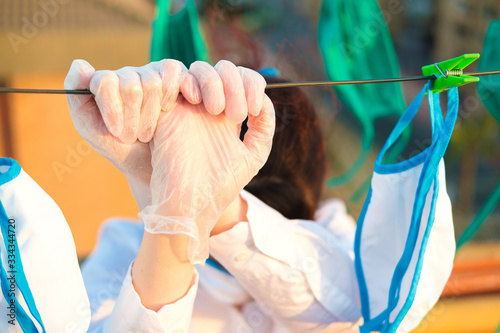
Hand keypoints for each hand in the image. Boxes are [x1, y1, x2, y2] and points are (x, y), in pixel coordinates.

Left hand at [64, 59, 201, 208]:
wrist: (147, 163)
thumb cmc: (116, 145)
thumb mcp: (89, 125)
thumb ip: (77, 94)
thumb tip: (82, 63)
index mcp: (107, 82)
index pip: (106, 82)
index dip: (113, 110)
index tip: (116, 132)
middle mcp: (129, 74)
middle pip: (130, 86)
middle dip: (132, 118)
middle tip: (133, 137)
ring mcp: (153, 73)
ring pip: (153, 83)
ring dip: (152, 115)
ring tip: (149, 133)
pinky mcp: (177, 77)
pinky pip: (174, 69)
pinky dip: (176, 87)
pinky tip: (174, 105)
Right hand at [139, 60, 274, 263]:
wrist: (190, 204)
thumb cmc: (220, 186)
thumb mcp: (252, 156)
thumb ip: (263, 129)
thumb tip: (265, 101)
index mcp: (228, 116)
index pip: (244, 80)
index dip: (252, 84)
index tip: (253, 110)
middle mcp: (208, 107)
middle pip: (225, 69)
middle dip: (236, 83)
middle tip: (235, 115)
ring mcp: (188, 106)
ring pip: (201, 68)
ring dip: (215, 82)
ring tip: (216, 110)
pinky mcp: (166, 108)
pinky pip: (175, 75)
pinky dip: (189, 81)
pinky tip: (196, 102)